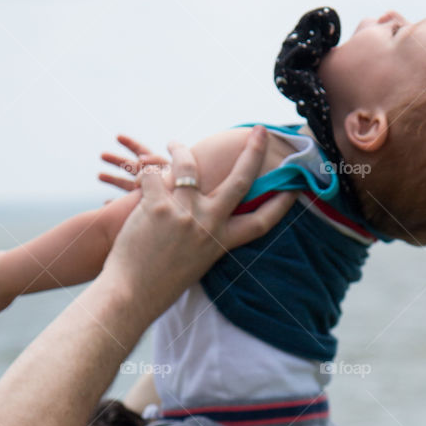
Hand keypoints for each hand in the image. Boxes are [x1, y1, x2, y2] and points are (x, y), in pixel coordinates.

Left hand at [100, 126, 295, 321]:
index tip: (293, 189)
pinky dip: (146, 172)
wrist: (132, 295)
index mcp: (220, 242)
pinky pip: (153, 174)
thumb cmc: (159, 283)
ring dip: (181, 149)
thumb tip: (206, 215)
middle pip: (240, 181)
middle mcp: (208, 225)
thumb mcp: (195, 261)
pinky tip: (140, 172)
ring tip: (175, 144)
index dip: (280, 205)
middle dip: (253, 152)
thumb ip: (204, 237)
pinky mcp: (158, 207)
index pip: (260, 223)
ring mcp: (185, 214)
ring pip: (188, 164)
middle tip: (260, 131)